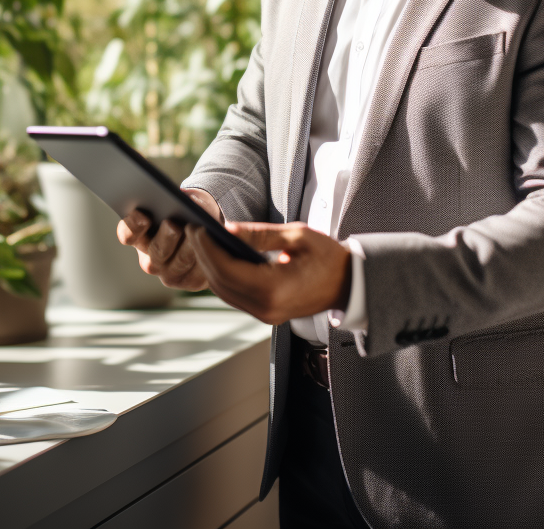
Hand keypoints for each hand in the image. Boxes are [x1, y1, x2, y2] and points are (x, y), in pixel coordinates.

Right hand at [115, 188, 221, 290]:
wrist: (207, 228)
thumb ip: (178, 199)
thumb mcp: (182, 200)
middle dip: (165, 238)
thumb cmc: (188, 211)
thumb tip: (187, 200)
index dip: (133, 226)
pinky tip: (213, 248)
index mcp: (139, 237)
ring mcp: (169, 273)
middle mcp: (150, 259)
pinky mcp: (190, 281)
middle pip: (156, 251)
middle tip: (173, 225)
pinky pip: (198, 273)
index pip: (127, 234)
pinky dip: (206, 259)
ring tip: (199, 234)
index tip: (143, 217)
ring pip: (179, 263)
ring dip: (189, 248)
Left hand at [186, 222, 351, 325]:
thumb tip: (227, 229)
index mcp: (275, 288)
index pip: (228, 269)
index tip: (198, 228)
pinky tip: (218, 257)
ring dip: (210, 267)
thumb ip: (260, 234)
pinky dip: (223, 277)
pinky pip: (235, 296)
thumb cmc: (328, 258)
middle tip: (193, 230)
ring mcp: (265, 315)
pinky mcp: (266, 314)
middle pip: (221, 283)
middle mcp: (266, 307)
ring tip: (202, 241)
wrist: (349, 284)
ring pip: (224, 292)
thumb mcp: (297, 236)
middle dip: (203, 255)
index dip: (208, 248)